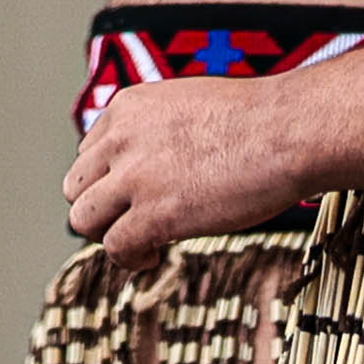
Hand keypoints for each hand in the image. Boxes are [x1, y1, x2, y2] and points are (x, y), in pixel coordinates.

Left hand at [64, 78, 309, 268]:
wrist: (288, 130)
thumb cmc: (257, 119)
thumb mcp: (189, 104)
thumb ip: (156, 130)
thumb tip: (151, 167)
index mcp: (128, 105)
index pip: (89, 151)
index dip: (111, 178)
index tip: (136, 192)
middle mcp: (121, 137)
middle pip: (76, 185)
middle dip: (103, 205)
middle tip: (135, 218)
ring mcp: (135, 176)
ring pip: (82, 218)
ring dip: (109, 233)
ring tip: (143, 238)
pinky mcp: (154, 213)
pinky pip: (114, 247)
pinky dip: (130, 258)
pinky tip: (155, 253)